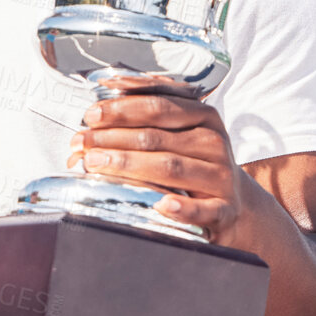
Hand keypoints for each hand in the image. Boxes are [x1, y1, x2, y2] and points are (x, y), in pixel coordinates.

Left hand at [66, 93, 250, 240]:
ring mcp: (221, 177)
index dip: (122, 109)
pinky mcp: (225, 209)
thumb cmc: (194, 163)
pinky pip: (203, 209)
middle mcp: (214, 142)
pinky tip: (162, 204)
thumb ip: (146, 121)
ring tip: (94, 165)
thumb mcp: (179, 135)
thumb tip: (93, 118)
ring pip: (170, 167)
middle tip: (80, 144)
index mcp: (204, 116)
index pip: (158, 106)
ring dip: (128, 166)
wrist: (236, 205)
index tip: (91, 115)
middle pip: (156, 137)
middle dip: (112, 139)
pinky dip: (182, 208)